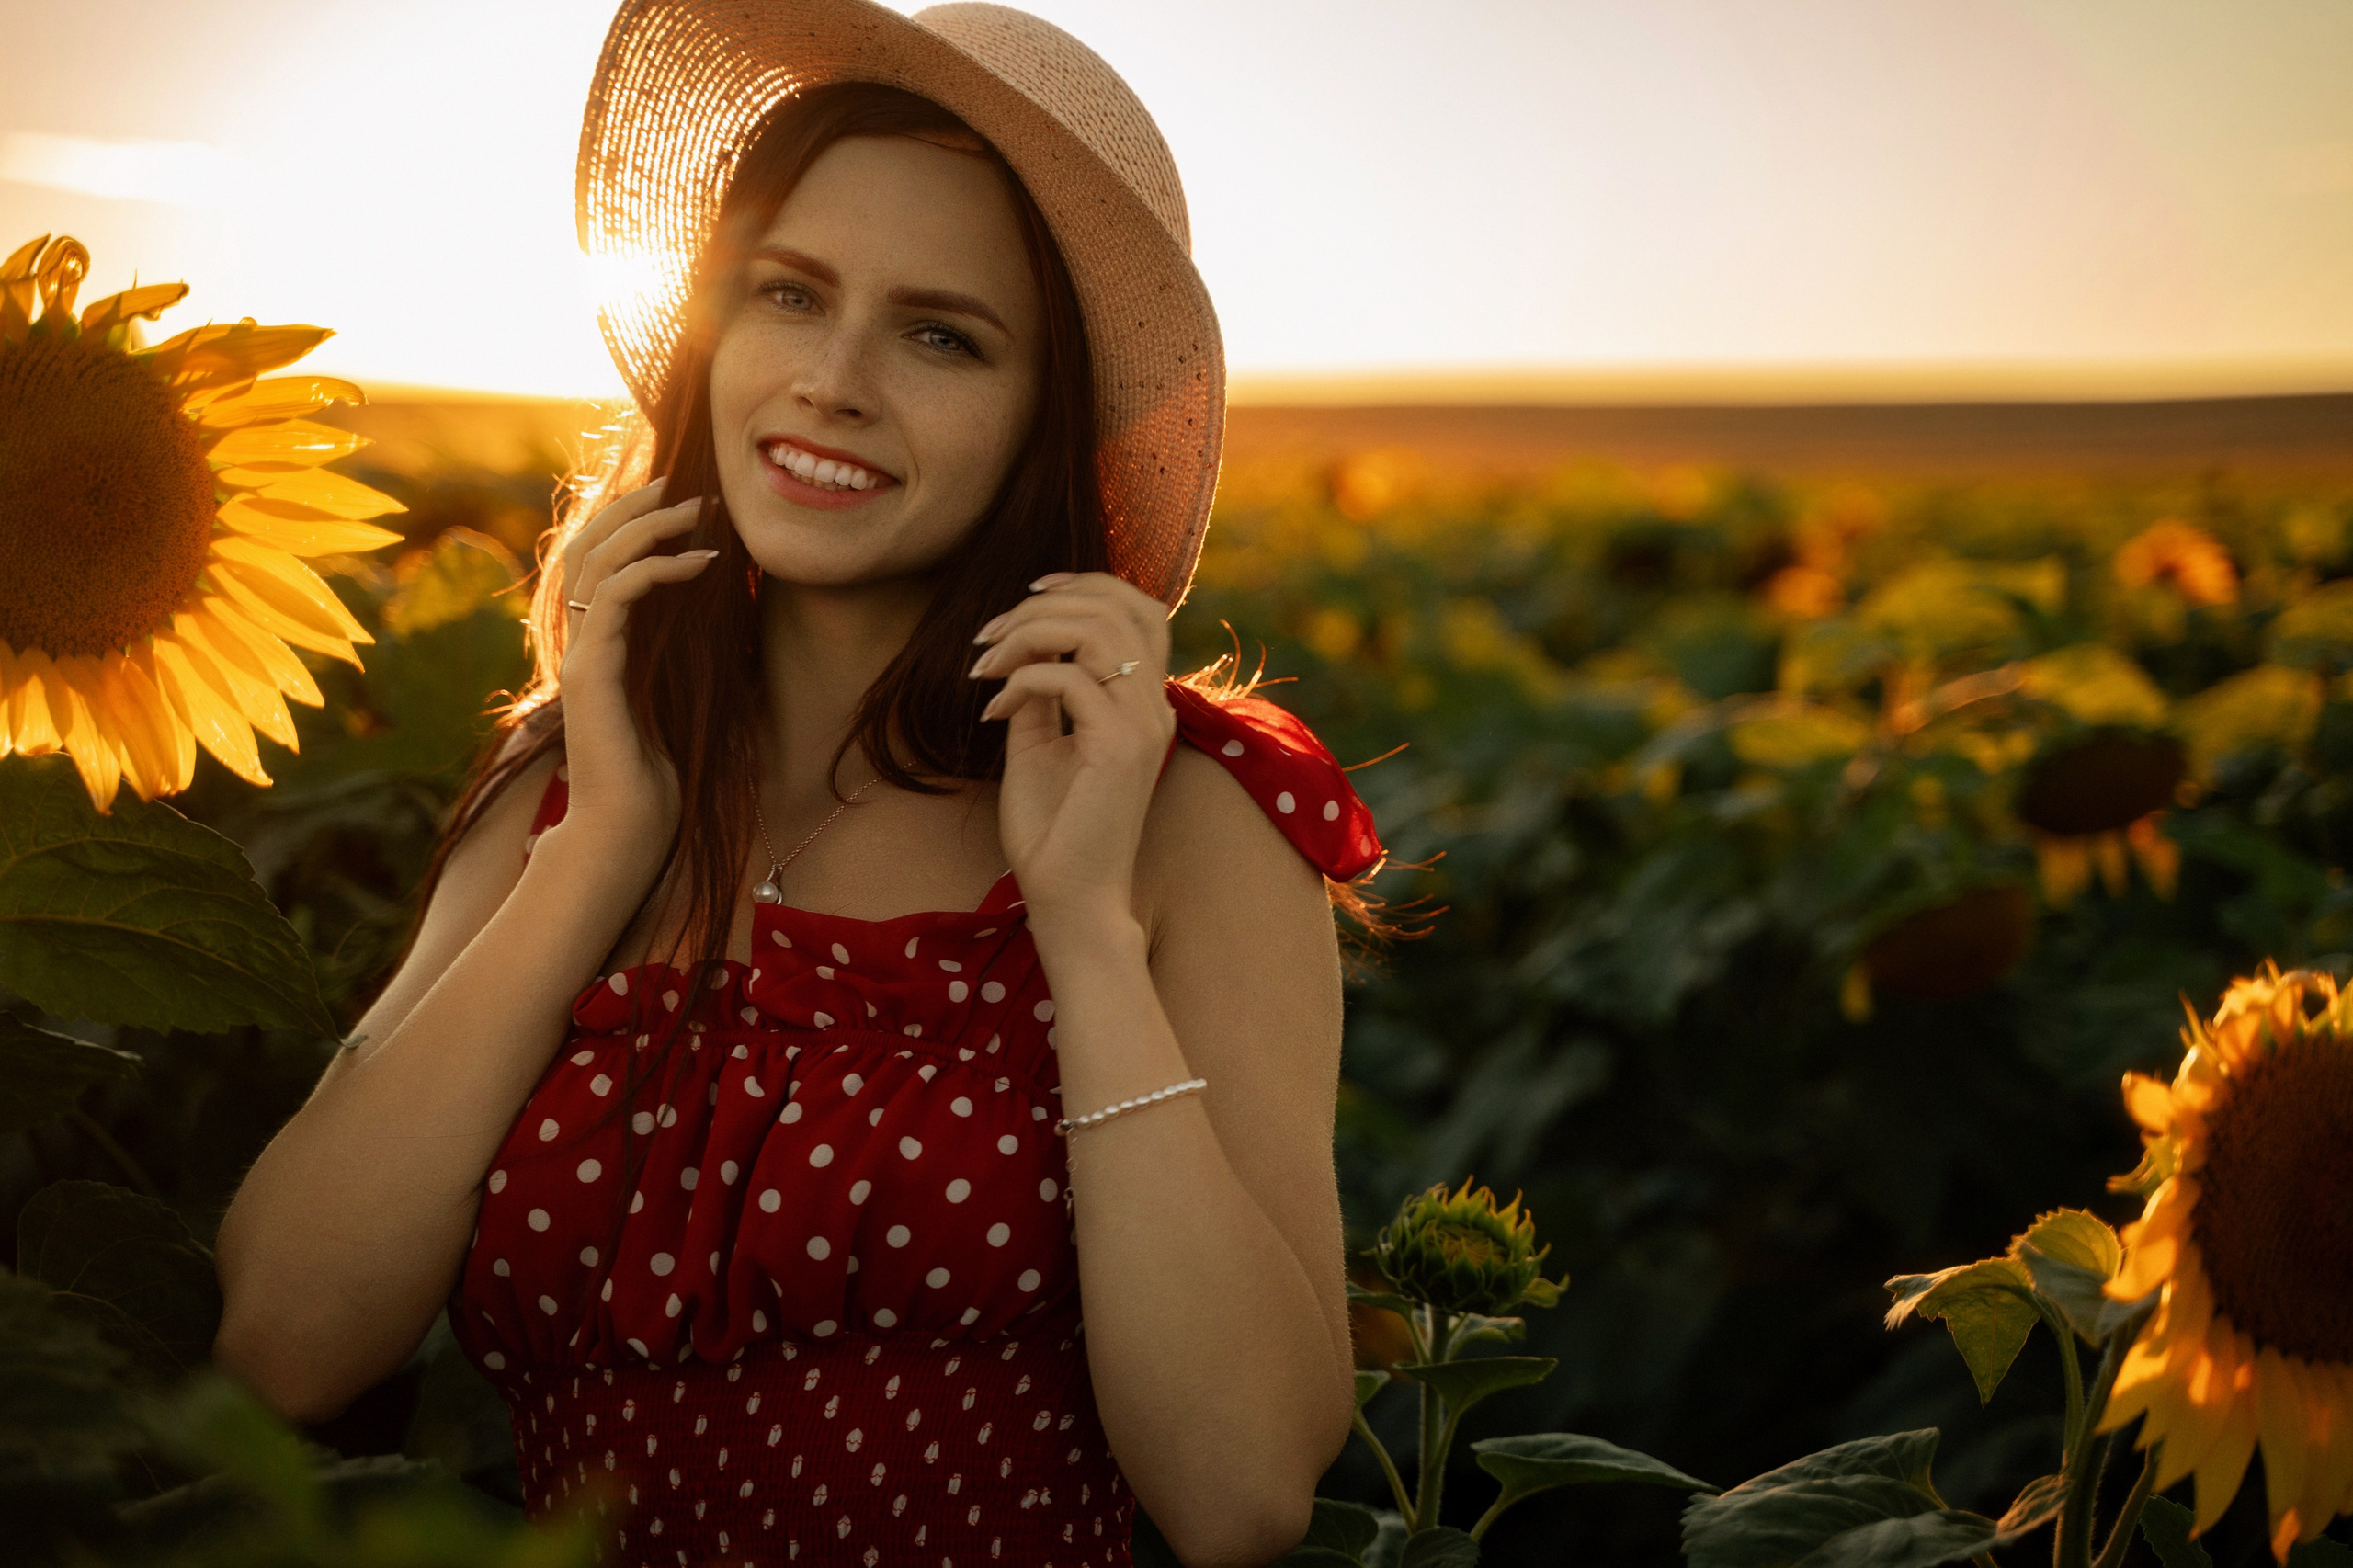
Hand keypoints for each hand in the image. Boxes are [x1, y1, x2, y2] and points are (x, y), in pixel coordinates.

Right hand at [551, 481, 715, 863]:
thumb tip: (722, 619)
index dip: (630, 526)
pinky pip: (618, 598)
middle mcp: (580, 645)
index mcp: (598, 648)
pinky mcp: (591, 672)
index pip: (599, 565)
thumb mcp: (680, 702)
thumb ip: (682, 659)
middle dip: (633, 509)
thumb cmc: (658, 781)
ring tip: (696, 509)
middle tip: (680, 483)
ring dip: (649, 528)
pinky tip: (701, 562)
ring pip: (599, 564)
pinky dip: (658, 570)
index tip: (678, 501)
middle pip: (588, 549)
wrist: (628, 831)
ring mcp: (580, 655)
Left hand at [968, 571, 1175, 934]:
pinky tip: (993, 711)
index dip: (1084, 584)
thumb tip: (1021, 650)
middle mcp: (1155, 706)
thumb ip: (1041, 694)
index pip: (1139, 608)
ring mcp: (1144, 724)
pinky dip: (1022, 680)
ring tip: (984, 665)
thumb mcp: (1039, 744)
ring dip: (1028, 633)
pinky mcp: (1121, 748)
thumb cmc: (1054, 831)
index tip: (1025, 596)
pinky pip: (1069, 678)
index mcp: (1144, 701)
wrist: (1070, 900)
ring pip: (1097, 630)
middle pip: (1119, 604)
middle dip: (1042, 605)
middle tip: (985, 637)